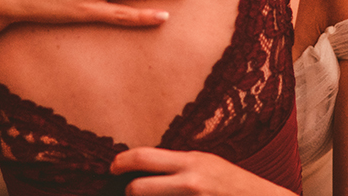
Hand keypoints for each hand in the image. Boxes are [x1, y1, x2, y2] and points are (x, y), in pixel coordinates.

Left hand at [111, 148, 294, 195]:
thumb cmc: (234, 184)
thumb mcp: (207, 164)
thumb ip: (179, 165)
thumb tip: (147, 167)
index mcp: (191, 162)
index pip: (144, 158)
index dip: (121, 162)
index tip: (113, 167)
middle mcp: (190, 182)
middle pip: (137, 188)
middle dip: (127, 190)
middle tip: (127, 190)